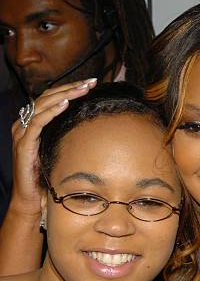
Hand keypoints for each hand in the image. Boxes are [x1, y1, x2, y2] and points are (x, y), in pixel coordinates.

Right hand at [10, 79, 96, 216]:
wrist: (34, 199)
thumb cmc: (50, 176)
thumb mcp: (62, 150)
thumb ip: (70, 135)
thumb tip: (95, 125)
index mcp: (34, 124)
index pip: (51, 97)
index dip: (70, 87)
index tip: (91, 83)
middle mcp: (25, 125)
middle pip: (47, 96)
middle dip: (71, 86)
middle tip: (92, 81)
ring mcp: (23, 133)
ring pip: (43, 104)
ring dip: (65, 94)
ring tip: (84, 88)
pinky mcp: (24, 144)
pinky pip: (37, 122)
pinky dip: (51, 110)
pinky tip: (66, 103)